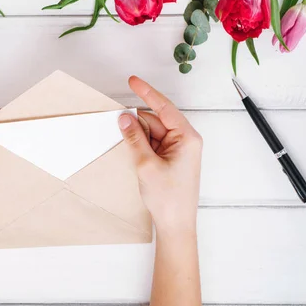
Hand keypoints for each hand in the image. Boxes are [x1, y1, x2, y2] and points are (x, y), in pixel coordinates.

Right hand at [118, 76, 201, 234]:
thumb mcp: (146, 165)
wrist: (176, 224)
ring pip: (152, 131)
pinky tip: (134, 152)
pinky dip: (141, 144)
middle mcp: (185, 140)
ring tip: (135, 155)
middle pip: (156, 119)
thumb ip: (134, 138)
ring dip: (138, 136)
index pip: (164, 108)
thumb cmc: (169, 198)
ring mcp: (178, 149)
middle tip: (119, 127)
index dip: (146, 93)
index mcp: (186, 137)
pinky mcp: (171, 158)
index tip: (132, 81)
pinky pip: (153, 142)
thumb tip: (124, 117)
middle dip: (137, 122)